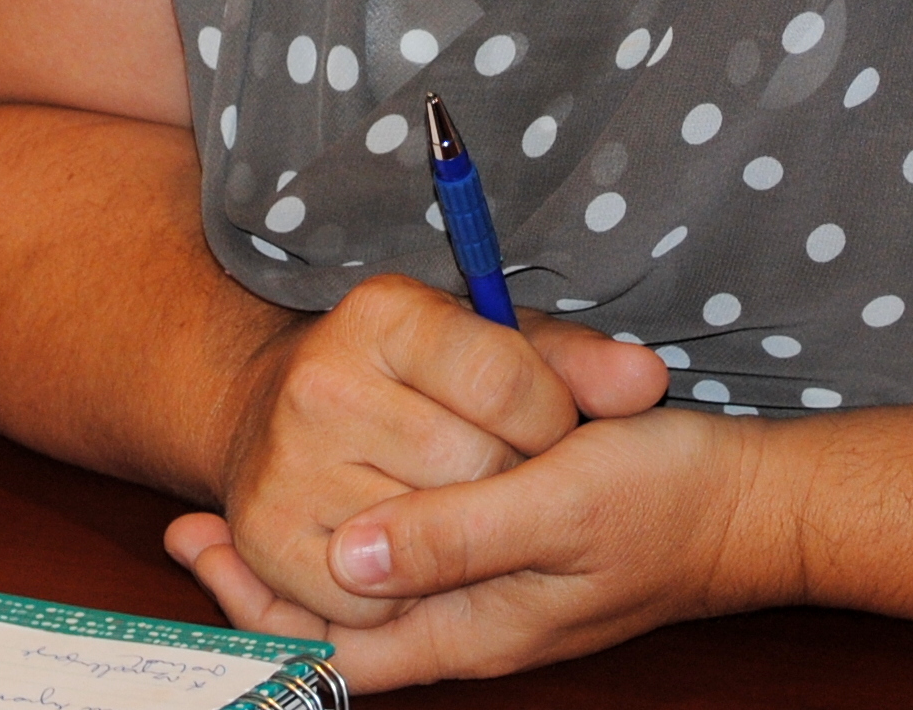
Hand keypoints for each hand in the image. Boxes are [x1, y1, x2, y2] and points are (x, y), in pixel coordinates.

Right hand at [163, 277, 667, 640]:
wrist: (279, 413)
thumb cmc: (419, 380)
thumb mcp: (500, 347)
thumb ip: (579, 364)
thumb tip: (648, 383)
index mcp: (383, 312)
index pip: (506, 380)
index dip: (550, 418)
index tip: (548, 428)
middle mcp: (320, 380)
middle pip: (471, 467)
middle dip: (508, 482)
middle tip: (499, 472)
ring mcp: (283, 460)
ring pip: (426, 541)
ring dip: (462, 544)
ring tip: (457, 505)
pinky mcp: (264, 534)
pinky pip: (370, 600)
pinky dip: (404, 593)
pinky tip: (409, 549)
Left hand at [184, 398, 791, 691]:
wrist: (753, 502)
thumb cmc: (667, 501)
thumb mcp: (559, 507)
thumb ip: (455, 537)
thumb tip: (349, 556)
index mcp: (478, 626)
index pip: (337, 649)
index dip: (257, 611)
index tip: (194, 548)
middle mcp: (473, 619)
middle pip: (340, 624)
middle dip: (261, 585)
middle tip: (188, 525)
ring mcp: (493, 588)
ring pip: (374, 586)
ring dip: (306, 554)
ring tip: (234, 509)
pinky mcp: (513, 545)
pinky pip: (419, 550)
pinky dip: (369, 525)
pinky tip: (348, 481)